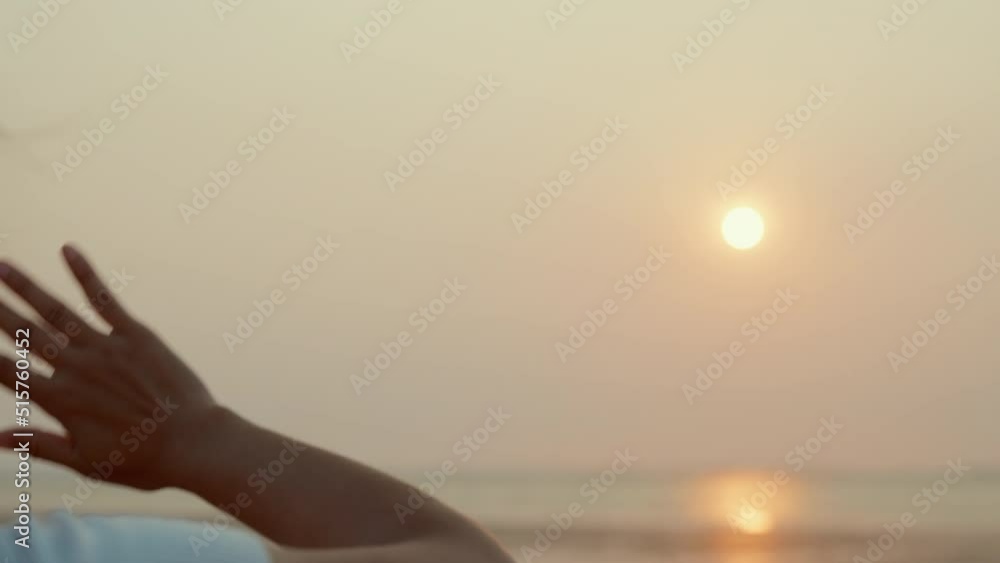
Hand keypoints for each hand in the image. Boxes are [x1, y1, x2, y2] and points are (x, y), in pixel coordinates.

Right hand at [0, 245, 216, 490]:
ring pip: (56, 311)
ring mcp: (106, 348)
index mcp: (59, 400)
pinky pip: (104, 299)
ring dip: (26, 287)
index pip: (6, 371)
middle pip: (24, 334)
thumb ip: (39, 445)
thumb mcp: (84, 462)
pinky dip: (85, 274)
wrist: (192, 442)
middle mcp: (76, 368)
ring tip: (2, 266)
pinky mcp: (136, 335)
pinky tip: (68, 250)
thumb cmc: (141, 460)